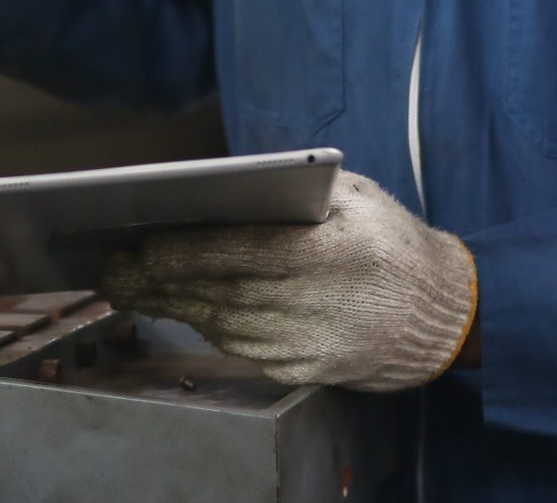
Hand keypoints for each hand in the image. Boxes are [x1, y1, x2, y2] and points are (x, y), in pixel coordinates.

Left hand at [101, 172, 475, 392]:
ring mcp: (305, 343)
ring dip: (174, 303)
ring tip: (134, 285)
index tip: (139, 244)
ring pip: (221, 323)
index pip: (237, 252)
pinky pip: (241, 346)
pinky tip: (184, 306)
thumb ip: (297, 192)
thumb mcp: (356, 196)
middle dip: (159, 280)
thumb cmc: (394, 243)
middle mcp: (311, 302)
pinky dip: (207, 324)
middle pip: (217, 292)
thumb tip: (229, 187)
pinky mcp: (301, 369)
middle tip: (113, 269)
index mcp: (325, 252)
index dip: (181, 251)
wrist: (443, 316)